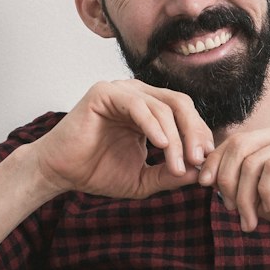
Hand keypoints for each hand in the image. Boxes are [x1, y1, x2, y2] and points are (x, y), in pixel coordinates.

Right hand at [31, 81, 214, 200]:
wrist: (62, 173)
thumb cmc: (97, 172)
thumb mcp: (144, 179)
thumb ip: (170, 174)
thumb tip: (201, 172)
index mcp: (150, 110)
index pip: (185, 114)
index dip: (199, 136)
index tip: (207, 162)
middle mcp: (138, 95)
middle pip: (180, 104)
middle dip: (194, 133)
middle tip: (199, 160)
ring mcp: (121, 91)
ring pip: (162, 107)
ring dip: (175, 138)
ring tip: (178, 165)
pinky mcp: (104, 93)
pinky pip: (138, 105)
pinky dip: (153, 125)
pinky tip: (160, 146)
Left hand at [198, 119, 269, 239]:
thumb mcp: (257, 194)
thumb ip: (235, 180)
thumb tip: (203, 174)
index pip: (233, 141)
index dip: (214, 162)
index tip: (205, 186)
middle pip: (238, 146)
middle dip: (226, 180)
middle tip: (230, 210)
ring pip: (251, 162)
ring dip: (244, 196)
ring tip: (250, 219)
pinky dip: (264, 193)